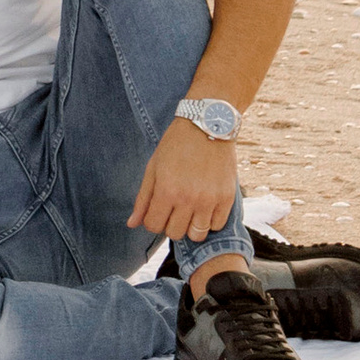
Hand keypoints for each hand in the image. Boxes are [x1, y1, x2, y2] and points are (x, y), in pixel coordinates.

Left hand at [129, 117, 239, 246]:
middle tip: (174, 209)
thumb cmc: (176, 145)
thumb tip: (132, 224)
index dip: (153, 220)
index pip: (153, 226)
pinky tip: (205, 206)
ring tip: (190, 210)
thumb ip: (143, 198)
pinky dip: (210, 220)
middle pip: (175, 233)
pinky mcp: (227, 198)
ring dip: (191, 227)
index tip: (158, 210)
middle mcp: (188, 199)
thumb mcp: (153, 167)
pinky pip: (217, 225)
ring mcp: (209, 200)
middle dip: (170, 224)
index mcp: (166, 190)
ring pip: (197, 234)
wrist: (208, 125)